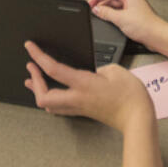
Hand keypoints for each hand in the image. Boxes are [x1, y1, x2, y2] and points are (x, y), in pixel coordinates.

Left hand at [24, 41, 152, 133]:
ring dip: (38, 91)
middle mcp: (77, 98)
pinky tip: (52, 92)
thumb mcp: (114, 71)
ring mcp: (80, 108)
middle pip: (43, 96)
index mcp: (83, 84)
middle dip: (33, 81)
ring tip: (32, 80)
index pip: (53, 70)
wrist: (137, 119)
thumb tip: (90, 72)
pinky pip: (59, 107)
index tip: (30, 47)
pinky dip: (50, 98)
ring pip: (49, 105)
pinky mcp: (84, 112)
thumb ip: (98, 68)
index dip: (38, 57)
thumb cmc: (130, 96)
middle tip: (31, 67)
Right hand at [88, 0, 167, 47]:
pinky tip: (110, 22)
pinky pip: (119, 13)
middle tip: (94, 12)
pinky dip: (113, 17)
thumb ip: (106, 13)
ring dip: (107, 11)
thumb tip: (96, 9)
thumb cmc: (146, 25)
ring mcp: (132, 8)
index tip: (90, 3)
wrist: (157, 36)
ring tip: (100, 18)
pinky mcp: (133, 16)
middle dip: (101, 4)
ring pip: (115, 7)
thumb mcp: (120, 18)